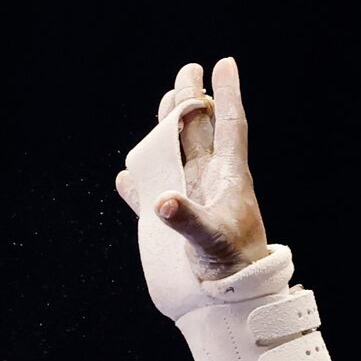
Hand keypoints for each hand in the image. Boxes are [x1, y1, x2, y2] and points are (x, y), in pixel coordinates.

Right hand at [114, 58, 271, 279]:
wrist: (229, 297)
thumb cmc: (233, 266)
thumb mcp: (212, 239)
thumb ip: (187, 219)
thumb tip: (162, 201)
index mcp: (228, 177)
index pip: (229, 126)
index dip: (227, 94)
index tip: (225, 64)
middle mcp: (210, 181)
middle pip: (199, 130)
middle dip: (192, 100)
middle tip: (187, 70)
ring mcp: (191, 199)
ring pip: (177, 154)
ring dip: (168, 130)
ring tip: (165, 103)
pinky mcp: (173, 223)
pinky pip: (151, 197)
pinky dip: (138, 187)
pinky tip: (127, 177)